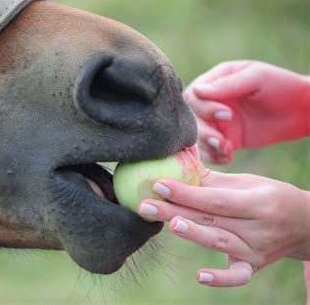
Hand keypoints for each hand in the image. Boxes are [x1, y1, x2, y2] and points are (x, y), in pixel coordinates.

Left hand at [137, 171, 309, 286]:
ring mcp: (256, 250)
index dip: (186, 192)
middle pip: (211, 219)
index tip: (158, 184)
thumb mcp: (248, 183)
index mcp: (257, 201)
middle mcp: (257, 227)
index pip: (215, 198)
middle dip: (176, 211)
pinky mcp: (253, 266)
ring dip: (193, 234)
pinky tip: (200, 276)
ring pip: (219, 242)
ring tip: (168, 224)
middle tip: (145, 205)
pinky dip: (221, 278)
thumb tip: (180, 160)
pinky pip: (238, 276)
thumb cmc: (269, 197)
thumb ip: (213, 178)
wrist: (304, 225)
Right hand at [183, 61, 309, 163]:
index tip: (227, 114)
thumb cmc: (281, 85)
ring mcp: (217, 122)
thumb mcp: (256, 78)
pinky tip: (228, 157)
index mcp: (215, 81)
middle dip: (203, 131)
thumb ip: (227, 85)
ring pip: (197, 136)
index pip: (193, 96)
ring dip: (207, 146)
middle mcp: (211, 102)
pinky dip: (215, 156)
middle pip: (191, 118)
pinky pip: (210, 150)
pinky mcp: (226, 138)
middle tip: (221, 140)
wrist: (301, 110)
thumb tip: (197, 90)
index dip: (204, 108)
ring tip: (226, 149)